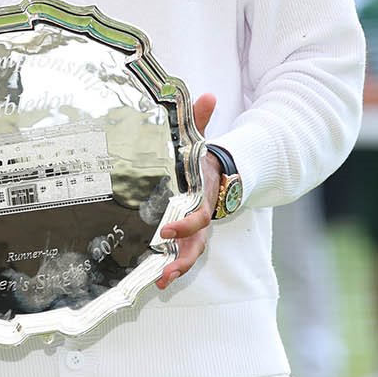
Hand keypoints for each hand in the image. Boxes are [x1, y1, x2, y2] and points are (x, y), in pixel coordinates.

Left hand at [155, 93, 217, 289]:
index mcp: (205, 195)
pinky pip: (183, 252)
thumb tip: (208, 94)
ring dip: (178, 267)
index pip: (199, 215)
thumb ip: (201, 118)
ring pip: (191, 251)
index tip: (166, 229)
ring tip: (161, 282)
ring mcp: (196, 226)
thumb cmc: (204, 155)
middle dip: (184, 258)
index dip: (186, 224)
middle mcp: (202, 214)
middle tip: (166, 271)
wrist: (220, 168)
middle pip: (197, 242)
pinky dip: (173, 265)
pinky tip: (157, 279)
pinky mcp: (188, 232)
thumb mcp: (201, 136)